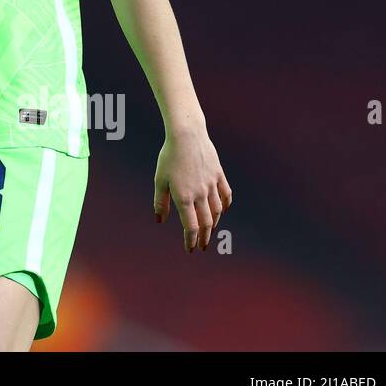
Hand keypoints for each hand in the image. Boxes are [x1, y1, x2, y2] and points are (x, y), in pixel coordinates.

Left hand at [153, 128, 231, 252]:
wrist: (187, 135)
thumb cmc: (169, 157)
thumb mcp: (160, 180)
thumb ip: (160, 202)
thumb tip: (160, 221)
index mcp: (184, 197)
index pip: (191, 226)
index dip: (191, 240)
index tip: (190, 249)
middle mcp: (201, 194)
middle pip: (206, 222)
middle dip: (204, 237)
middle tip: (203, 246)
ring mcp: (212, 184)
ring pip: (217, 210)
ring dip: (214, 223)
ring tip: (210, 231)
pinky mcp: (219, 175)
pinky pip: (226, 194)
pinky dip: (226, 205)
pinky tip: (223, 210)